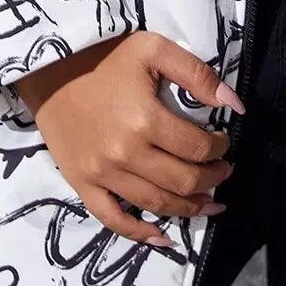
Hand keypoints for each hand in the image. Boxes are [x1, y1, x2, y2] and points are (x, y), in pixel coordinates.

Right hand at [15, 32, 241, 249]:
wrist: (49, 66)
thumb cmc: (104, 56)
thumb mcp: (153, 48)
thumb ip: (197, 74)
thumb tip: (236, 106)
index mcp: (146, 120)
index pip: (198, 148)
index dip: (220, 148)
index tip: (223, 141)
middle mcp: (126, 154)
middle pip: (183, 181)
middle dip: (212, 179)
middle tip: (223, 171)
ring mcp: (102, 174)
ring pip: (156, 204)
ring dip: (190, 208)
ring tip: (209, 202)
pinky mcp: (82, 184)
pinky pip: (114, 220)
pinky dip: (141, 234)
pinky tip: (163, 237)